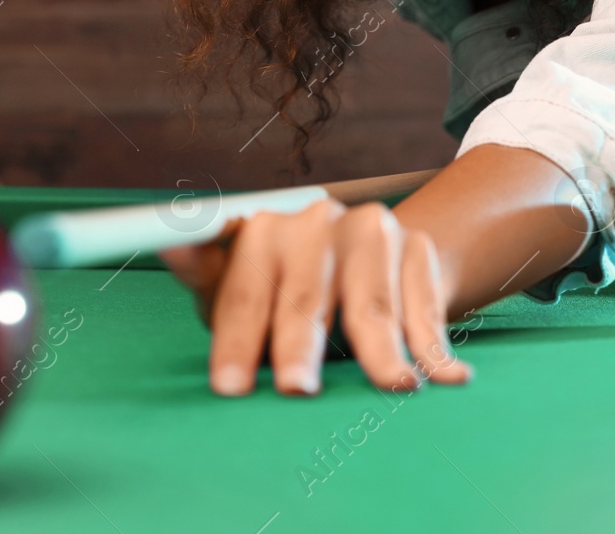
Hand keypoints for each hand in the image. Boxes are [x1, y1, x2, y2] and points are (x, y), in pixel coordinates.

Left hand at [158, 197, 473, 396]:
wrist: (364, 250)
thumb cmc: (283, 285)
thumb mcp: (236, 280)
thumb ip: (203, 270)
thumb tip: (169, 242)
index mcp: (264, 230)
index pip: (246, 291)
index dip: (236, 341)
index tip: (230, 388)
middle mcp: (318, 223)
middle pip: (307, 296)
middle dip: (300, 347)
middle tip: (297, 391)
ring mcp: (372, 233)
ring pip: (373, 303)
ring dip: (384, 351)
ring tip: (393, 387)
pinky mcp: (417, 251)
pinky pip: (425, 307)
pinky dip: (435, 348)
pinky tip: (446, 378)